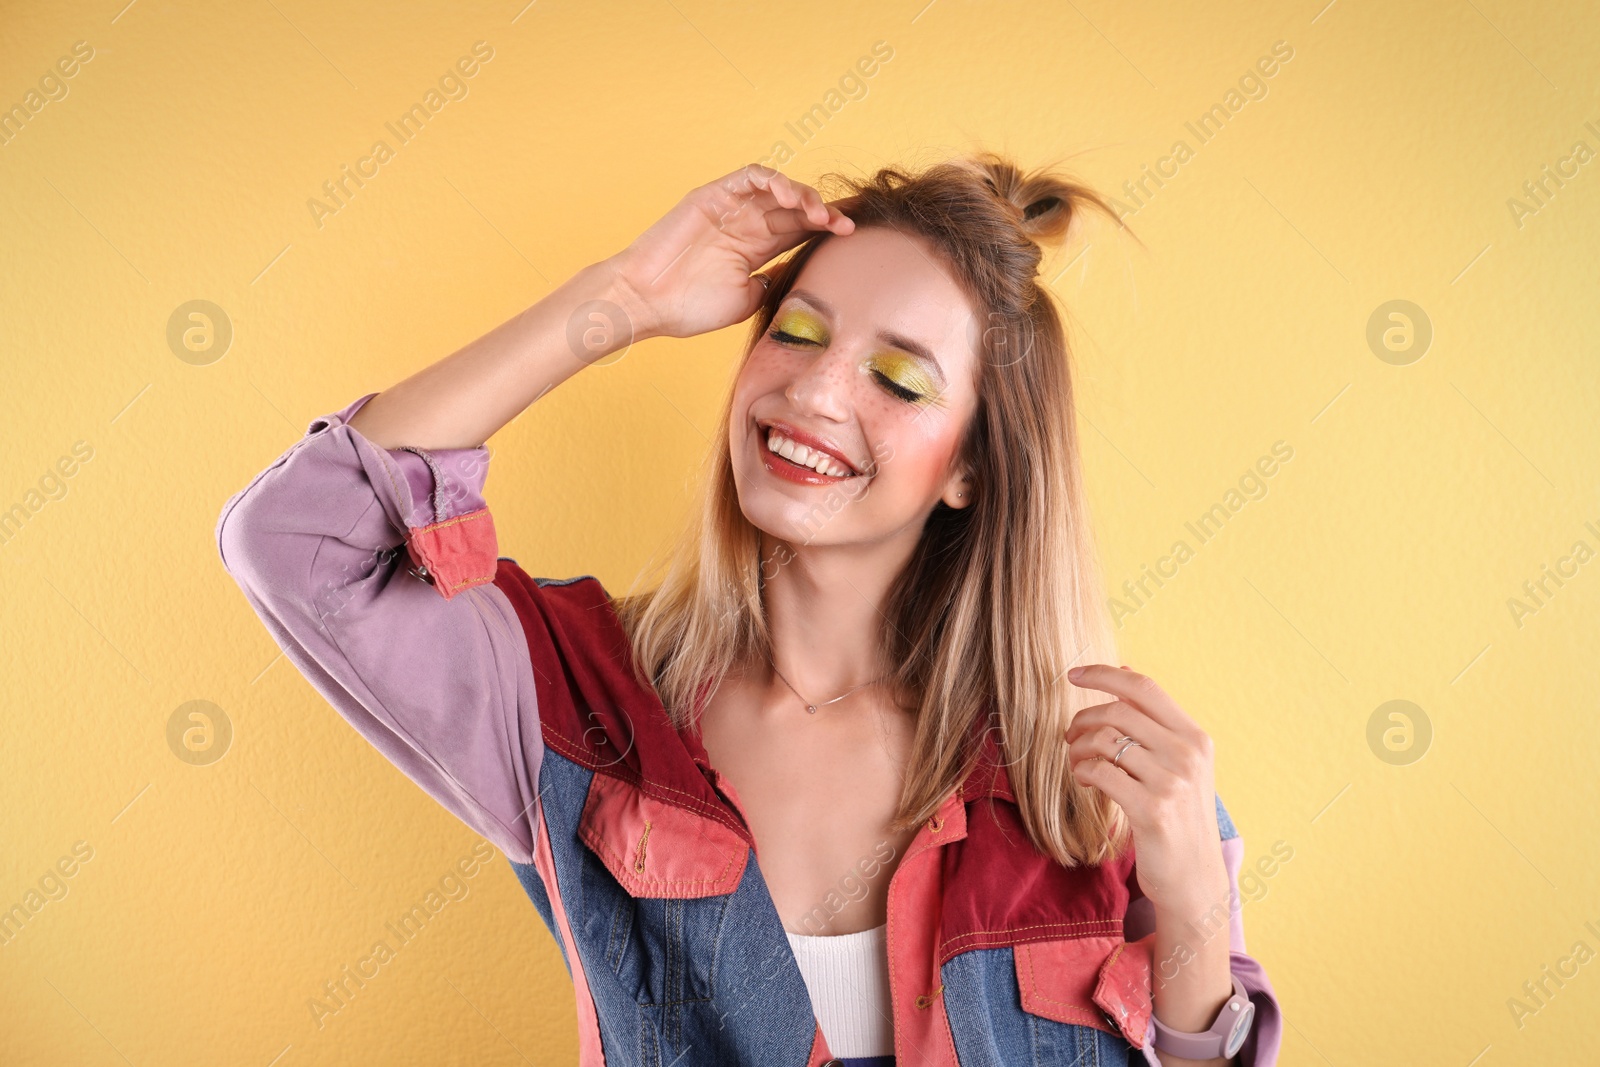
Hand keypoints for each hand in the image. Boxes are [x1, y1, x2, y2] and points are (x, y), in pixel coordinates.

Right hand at [603, 163, 853, 340]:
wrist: (646, 302)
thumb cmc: (689, 308)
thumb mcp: (746, 301)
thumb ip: (774, 283)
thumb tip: (802, 279)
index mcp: (756, 249)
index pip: (801, 230)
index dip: (828, 228)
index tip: (852, 238)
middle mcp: (747, 224)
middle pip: (796, 208)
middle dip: (825, 212)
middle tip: (846, 226)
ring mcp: (731, 208)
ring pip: (778, 188)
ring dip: (804, 196)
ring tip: (821, 214)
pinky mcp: (713, 195)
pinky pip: (750, 177)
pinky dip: (774, 181)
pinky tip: (790, 198)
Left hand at [1064, 664, 1227, 916]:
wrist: (1194, 880)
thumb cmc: (1180, 818)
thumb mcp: (1180, 765)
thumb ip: (1155, 722)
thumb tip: (1126, 671)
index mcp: (1195, 737)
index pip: (1144, 688)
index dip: (1104, 674)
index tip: (1073, 674)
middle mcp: (1187, 754)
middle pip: (1118, 712)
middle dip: (1083, 719)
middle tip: (1068, 736)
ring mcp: (1172, 782)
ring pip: (1105, 740)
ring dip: (1078, 748)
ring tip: (1076, 762)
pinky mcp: (1152, 810)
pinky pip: (1101, 773)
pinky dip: (1082, 771)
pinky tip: (1084, 780)